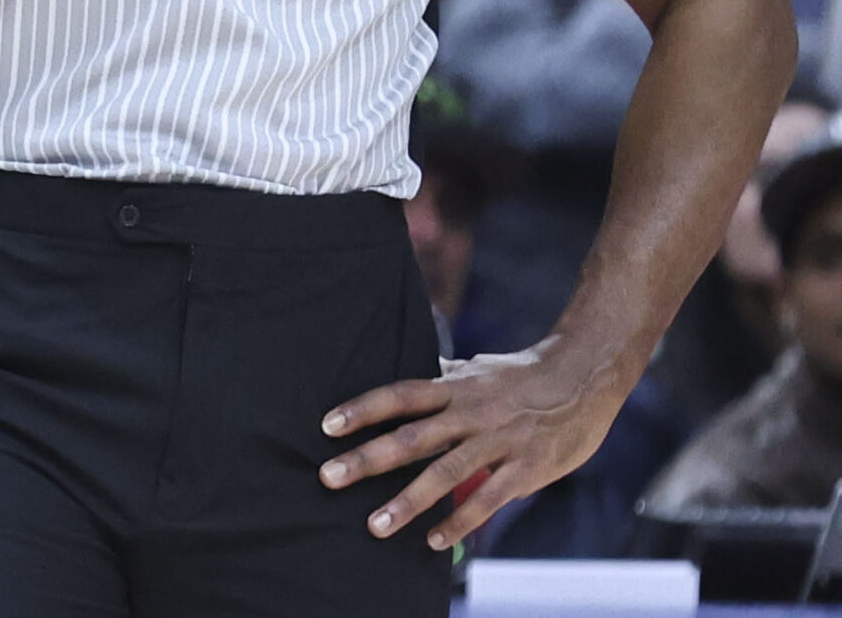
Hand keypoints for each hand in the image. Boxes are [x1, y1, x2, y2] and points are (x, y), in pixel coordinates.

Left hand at [315, 340, 630, 550]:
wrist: (586, 377)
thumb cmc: (523, 375)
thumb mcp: (477, 369)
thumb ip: (442, 381)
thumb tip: (406, 382)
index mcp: (455, 386)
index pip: (399, 395)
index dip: (362, 409)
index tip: (326, 426)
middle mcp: (471, 413)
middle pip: (412, 437)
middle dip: (367, 459)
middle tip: (328, 477)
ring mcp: (498, 442)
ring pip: (445, 474)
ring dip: (408, 502)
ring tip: (375, 525)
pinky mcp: (526, 469)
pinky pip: (488, 500)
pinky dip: (460, 522)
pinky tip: (435, 541)